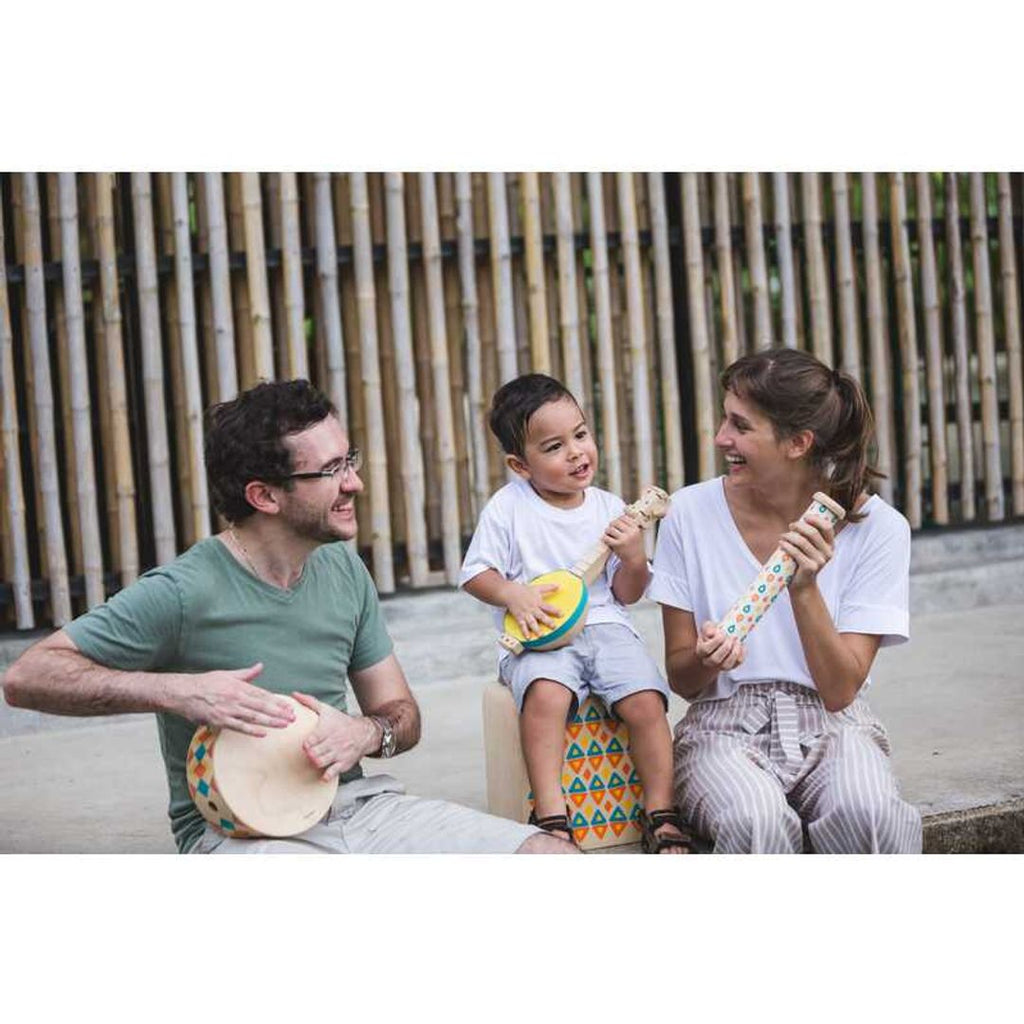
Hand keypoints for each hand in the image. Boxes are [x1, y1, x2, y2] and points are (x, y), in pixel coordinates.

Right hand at [175, 663, 295, 735]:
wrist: (183, 692)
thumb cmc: (206, 683)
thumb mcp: (227, 674)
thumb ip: (246, 673)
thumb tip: (260, 666)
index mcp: (239, 686)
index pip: (263, 694)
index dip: (277, 701)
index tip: (289, 706)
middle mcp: (236, 697)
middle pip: (262, 706)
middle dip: (279, 712)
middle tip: (293, 718)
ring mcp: (228, 709)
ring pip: (253, 716)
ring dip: (270, 721)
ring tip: (284, 725)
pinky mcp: (219, 720)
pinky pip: (238, 726)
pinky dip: (251, 730)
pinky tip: (263, 733)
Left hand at [292, 691, 378, 780]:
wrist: (363, 732)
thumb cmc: (342, 722)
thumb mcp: (326, 710)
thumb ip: (309, 702)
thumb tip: (295, 694)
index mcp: (327, 729)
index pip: (311, 741)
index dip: (306, 744)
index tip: (306, 743)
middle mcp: (333, 742)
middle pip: (313, 753)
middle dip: (309, 753)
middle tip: (310, 751)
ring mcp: (338, 753)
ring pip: (320, 762)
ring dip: (315, 762)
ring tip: (315, 758)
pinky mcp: (343, 763)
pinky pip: (332, 773)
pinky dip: (326, 775)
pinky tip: (323, 772)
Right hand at [504, 581, 562, 638]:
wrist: (510, 593)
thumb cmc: (524, 591)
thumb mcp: (538, 588)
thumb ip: (549, 588)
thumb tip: (559, 586)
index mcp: (538, 602)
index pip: (548, 607)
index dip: (555, 610)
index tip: (562, 614)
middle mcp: (532, 609)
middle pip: (541, 616)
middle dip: (547, 621)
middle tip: (553, 626)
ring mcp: (526, 614)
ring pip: (532, 622)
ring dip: (536, 629)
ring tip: (541, 635)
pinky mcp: (519, 618)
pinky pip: (522, 626)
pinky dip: (525, 632)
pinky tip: (528, 638)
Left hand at [602, 513, 645, 565]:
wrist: (636, 559)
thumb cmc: (635, 545)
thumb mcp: (637, 532)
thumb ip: (631, 521)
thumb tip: (625, 508)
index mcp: (635, 528)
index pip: (623, 518)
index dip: (619, 520)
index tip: (619, 525)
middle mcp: (630, 532)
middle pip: (615, 522)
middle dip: (612, 525)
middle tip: (613, 530)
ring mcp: (623, 539)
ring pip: (610, 529)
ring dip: (608, 532)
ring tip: (610, 535)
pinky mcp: (617, 545)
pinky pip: (606, 538)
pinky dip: (605, 538)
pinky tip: (608, 541)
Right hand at [695, 621, 744, 671]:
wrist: (719, 642)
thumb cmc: (712, 635)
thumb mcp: (708, 628)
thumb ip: (708, 628)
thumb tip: (711, 633)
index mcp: (701, 651)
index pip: (706, 650)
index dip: (715, 642)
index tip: (722, 633)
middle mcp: (709, 661)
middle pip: (715, 659)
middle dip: (725, 647)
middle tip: (732, 636)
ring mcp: (721, 666)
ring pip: (727, 664)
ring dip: (734, 651)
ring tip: (737, 640)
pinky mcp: (732, 666)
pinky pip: (738, 662)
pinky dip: (742, 653)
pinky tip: (741, 644)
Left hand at [779, 514, 834, 591]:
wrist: (802, 585)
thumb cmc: (803, 562)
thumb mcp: (810, 549)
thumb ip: (808, 537)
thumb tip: (798, 522)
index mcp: (830, 546)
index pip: (827, 527)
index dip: (816, 520)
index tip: (805, 517)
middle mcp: (828, 553)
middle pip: (813, 532)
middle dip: (799, 526)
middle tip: (791, 526)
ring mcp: (820, 561)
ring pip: (802, 541)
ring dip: (790, 536)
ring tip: (783, 536)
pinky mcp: (810, 568)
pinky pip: (796, 552)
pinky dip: (786, 545)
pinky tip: (781, 543)